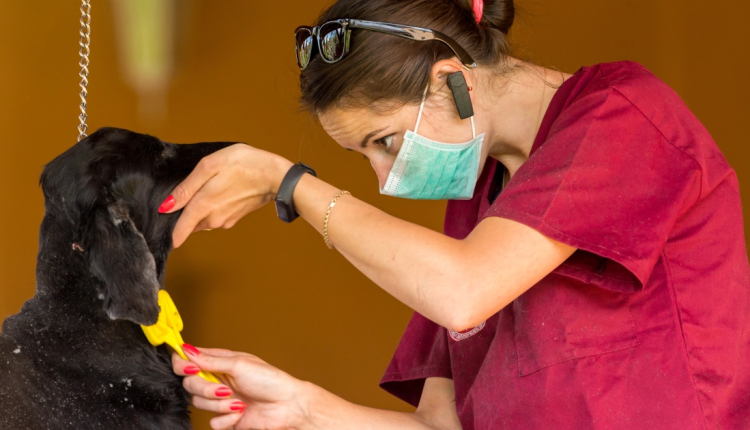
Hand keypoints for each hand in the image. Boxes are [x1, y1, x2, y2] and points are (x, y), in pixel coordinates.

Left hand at [162, 144, 293, 246]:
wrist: (275, 175)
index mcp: (203, 207)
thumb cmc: (244, 165)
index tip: (162, 231)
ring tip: (204, 190)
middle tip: (184, 197)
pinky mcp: (235, 218)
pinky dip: (212, 209)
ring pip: (202, 222)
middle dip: (183, 217)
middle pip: (189, 225)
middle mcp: (213, 220)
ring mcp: (226, 220)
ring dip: (198, 212)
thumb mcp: (209, 167)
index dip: (169, 232)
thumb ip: (186, 188)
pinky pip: (216, 218)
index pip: (179, 231)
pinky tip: (219, 192)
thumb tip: (167, 206)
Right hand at [173, 345, 310, 429]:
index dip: (184, 364)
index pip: (189, 360)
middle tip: (225, 390)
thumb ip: (211, 360)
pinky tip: (240, 413)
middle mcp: (218, 380)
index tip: (191, 369)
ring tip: (238, 402)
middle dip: (206, 389)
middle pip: (190, 384)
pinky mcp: (226, 417)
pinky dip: (226, 419)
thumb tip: (188, 350)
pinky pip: (212, 422)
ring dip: (219, 405)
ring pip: (199, 404)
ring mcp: (221, 399)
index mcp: (220, 362)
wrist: (286, 406)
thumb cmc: (270, 380)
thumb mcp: (239, 364)